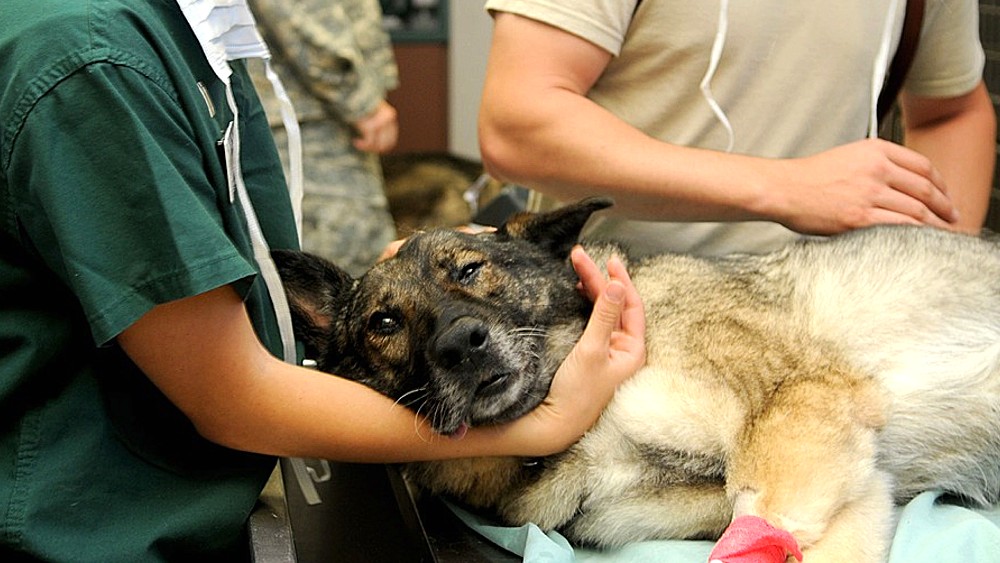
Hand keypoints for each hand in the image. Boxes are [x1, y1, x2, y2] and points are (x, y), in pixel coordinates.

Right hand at [352, 100, 397, 153]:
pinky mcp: (371, 125)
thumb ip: (376, 124)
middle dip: (373, 149)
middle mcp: (389, 118)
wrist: (348, 90)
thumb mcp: (370, 112)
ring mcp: (381, 122)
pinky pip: (368, 142)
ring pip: (377, 145)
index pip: (390, 140)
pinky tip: (355, 141)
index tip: (368, 146)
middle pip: (385, 145)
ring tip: (356, 142)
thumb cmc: (356, 101)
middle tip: (361, 146)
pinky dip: (361, 145)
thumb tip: (377, 144)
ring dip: (366, 147)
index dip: (380, 147)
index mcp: (390, 116)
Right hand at [513, 247, 645, 455]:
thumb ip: (604, 316)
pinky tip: (577, 293)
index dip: (621, 281)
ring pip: (603, 312)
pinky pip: (592, 323)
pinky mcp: (589, 357)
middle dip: (599, 280)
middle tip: (579, 256)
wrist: (553, 425)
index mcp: (633, 351)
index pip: (632, 306)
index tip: (608, 260)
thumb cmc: (576, 394)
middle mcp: (623, 351)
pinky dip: (585, 305)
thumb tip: (616, 285)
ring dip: (592, 290)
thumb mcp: (591, 350)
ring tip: (577, 268)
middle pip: (615, 305)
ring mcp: (606, 353)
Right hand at [767, 138, 958, 234]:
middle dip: (945, 206)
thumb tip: (901, 183)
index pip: (922, 166)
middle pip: (925, 189)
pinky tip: (922, 240)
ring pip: (917, 210)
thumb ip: (876, 163)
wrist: (783, 189)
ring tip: (943, 233)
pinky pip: (900, 227)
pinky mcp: (860, 218)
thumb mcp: (848, 156)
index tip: (945, 196)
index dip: (941, 183)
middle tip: (953, 217)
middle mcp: (877, 169)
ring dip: (935, 224)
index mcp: (875, 150)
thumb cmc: (809, 177)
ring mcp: (869, 193)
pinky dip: (917, 235)